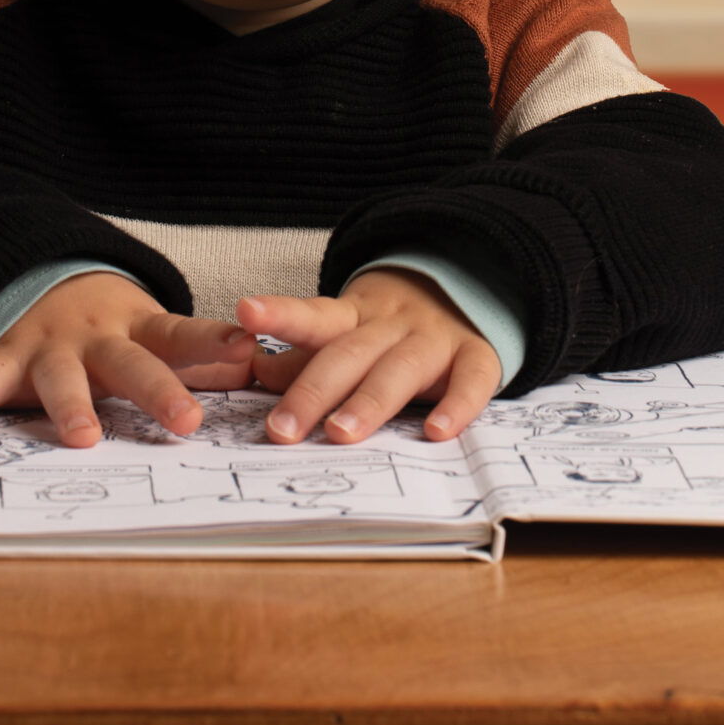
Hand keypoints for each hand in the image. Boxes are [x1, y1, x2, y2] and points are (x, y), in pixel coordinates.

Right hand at [0, 273, 256, 447]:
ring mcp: (50, 347)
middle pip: (133, 364)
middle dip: (159, 392)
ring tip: (84, 438)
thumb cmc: (116, 327)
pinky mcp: (6, 358)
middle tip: (187, 421)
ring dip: (71, 407)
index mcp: (142, 330)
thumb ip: (202, 356)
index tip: (250, 349)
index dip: (217, 342)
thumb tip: (265, 371)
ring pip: (62, 379)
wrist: (44, 279)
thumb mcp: (157, 332)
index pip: (185, 336)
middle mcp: (98, 338)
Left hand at [236, 267, 500, 445]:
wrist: (464, 290)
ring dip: (369, 402)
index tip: (246, 312)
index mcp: (353, 315)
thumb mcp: (345, 334)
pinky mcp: (477, 355)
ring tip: (340, 434)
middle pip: (349, 354)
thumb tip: (257, 375)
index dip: (280, 314)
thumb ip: (303, 358)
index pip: (314, 315)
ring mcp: (436, 339)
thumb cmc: (389, 329)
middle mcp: (392, 324)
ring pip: (400, 368)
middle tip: (282, 430)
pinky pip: (472, 379)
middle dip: (313, 391)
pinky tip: (436, 433)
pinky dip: (457, 405)